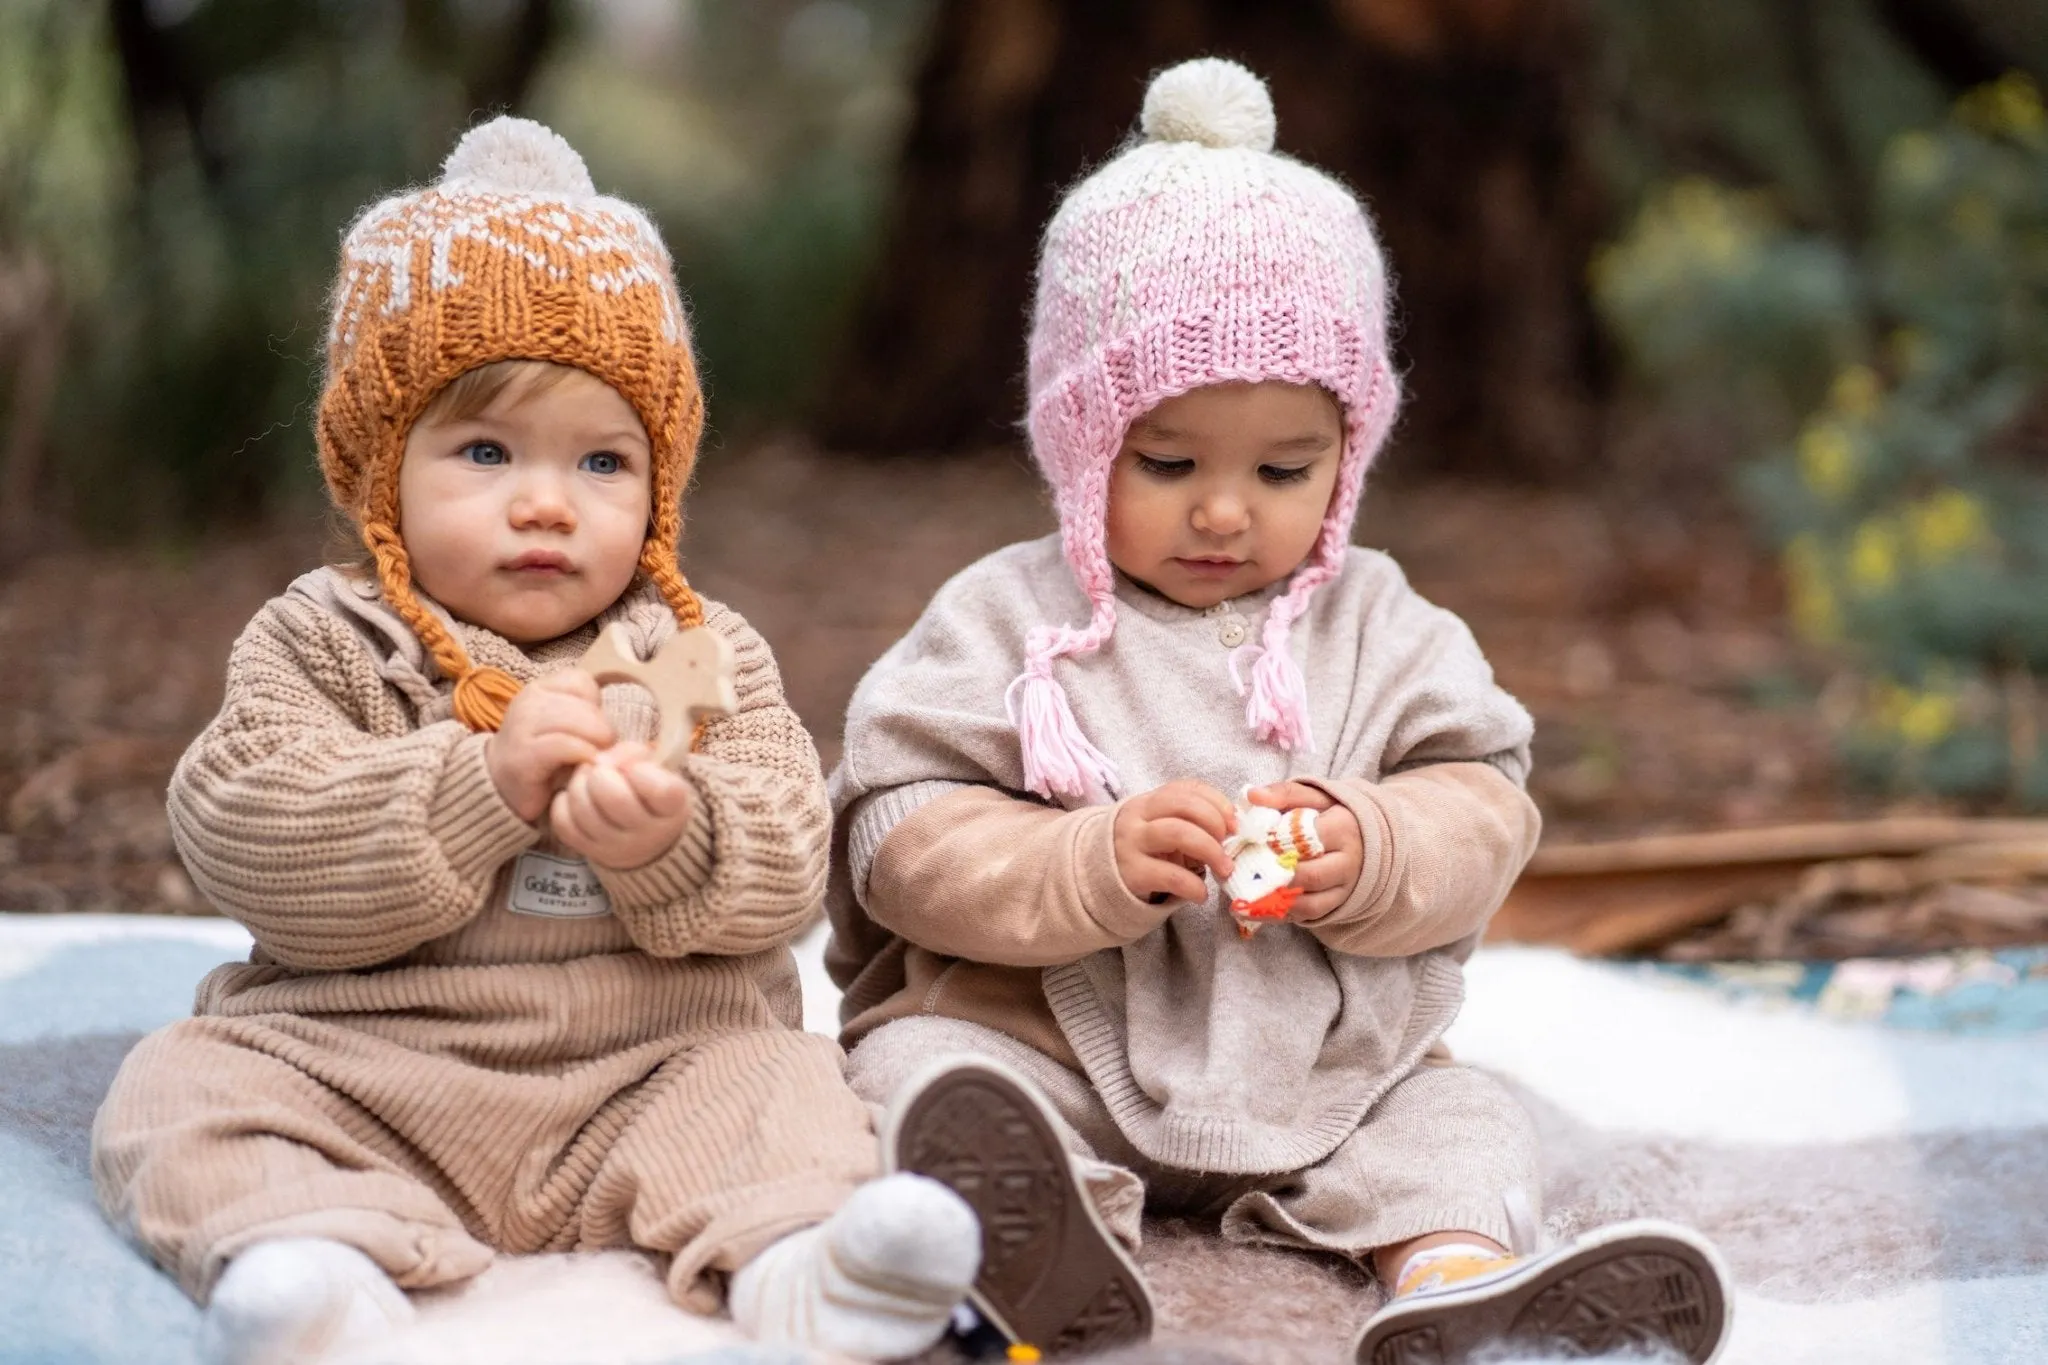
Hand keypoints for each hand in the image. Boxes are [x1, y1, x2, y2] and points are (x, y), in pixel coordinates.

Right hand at [486, 671, 616, 822]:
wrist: (504, 786)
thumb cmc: (546, 758)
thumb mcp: (571, 730)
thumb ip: (594, 721)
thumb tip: (638, 738)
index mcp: (541, 688)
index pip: (581, 681)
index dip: (596, 706)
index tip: (591, 730)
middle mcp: (529, 701)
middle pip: (584, 704)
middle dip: (601, 729)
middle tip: (600, 751)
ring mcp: (521, 726)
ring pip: (576, 721)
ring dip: (594, 743)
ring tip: (593, 759)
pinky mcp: (522, 754)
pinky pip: (563, 745)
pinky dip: (581, 755)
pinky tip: (583, 766)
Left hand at [550, 741, 694, 869]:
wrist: (649, 835)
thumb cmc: (651, 790)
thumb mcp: (655, 766)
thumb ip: (633, 754)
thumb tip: (600, 759)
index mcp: (672, 808)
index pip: (660, 790)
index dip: (641, 771)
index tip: (636, 769)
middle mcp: (648, 834)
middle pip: (615, 798)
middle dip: (601, 774)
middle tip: (600, 769)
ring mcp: (618, 846)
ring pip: (583, 810)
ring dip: (578, 785)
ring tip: (586, 779)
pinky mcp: (591, 851)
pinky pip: (564, 824)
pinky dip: (563, 804)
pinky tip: (575, 798)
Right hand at [1112, 779, 1235, 906]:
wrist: (1096, 878)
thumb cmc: (1140, 853)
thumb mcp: (1157, 829)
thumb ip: (1187, 823)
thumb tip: (1231, 831)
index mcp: (1149, 802)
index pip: (1186, 788)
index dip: (1217, 802)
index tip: (1234, 822)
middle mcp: (1138, 817)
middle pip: (1184, 805)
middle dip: (1215, 822)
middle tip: (1230, 844)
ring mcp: (1132, 843)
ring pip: (1178, 832)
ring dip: (1210, 850)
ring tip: (1224, 868)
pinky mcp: (1132, 873)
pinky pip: (1171, 876)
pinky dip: (1194, 886)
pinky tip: (1201, 895)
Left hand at [1245, 781, 1362, 920]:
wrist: (1364, 837)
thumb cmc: (1332, 814)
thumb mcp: (1314, 796)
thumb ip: (1284, 793)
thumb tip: (1253, 795)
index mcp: (1343, 829)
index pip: (1310, 840)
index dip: (1279, 844)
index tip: (1254, 843)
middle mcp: (1348, 862)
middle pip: (1311, 876)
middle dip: (1276, 877)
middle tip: (1244, 873)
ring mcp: (1345, 888)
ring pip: (1310, 904)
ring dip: (1275, 903)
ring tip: (1243, 898)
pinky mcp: (1336, 904)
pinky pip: (1308, 916)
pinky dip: (1281, 915)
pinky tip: (1256, 909)